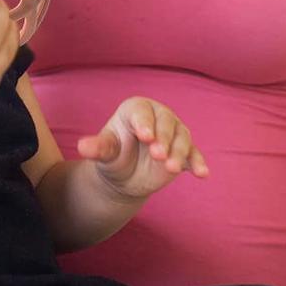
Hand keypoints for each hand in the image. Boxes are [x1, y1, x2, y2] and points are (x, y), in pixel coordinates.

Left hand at [77, 97, 208, 199]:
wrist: (126, 176)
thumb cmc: (113, 156)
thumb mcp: (105, 153)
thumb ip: (98, 148)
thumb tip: (82, 147)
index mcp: (135, 109)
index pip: (142, 113)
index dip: (144, 123)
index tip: (145, 136)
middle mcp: (158, 116)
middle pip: (166, 123)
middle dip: (164, 138)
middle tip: (158, 155)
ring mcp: (173, 133)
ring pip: (182, 137)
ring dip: (179, 152)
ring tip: (172, 168)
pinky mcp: (184, 151)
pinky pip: (194, 154)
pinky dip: (198, 162)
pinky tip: (202, 174)